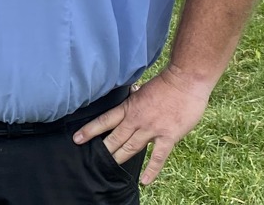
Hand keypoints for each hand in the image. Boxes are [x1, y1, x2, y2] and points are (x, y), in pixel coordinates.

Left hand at [71, 67, 211, 185]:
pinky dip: (151, 170)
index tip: (77, 139)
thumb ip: (134, 100)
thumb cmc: (165, 83)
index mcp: (129, 107)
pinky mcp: (168, 137)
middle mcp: (137, 120)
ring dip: (120, 158)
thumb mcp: (142, 90)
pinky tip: (145, 181)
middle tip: (93, 159)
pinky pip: (158, 157)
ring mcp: (152, 129)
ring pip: (131, 148)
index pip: (104, 120)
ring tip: (109, 168)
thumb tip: (129, 101)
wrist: (185, 81)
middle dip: (104, 150)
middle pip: (115, 138)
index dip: (90, 130)